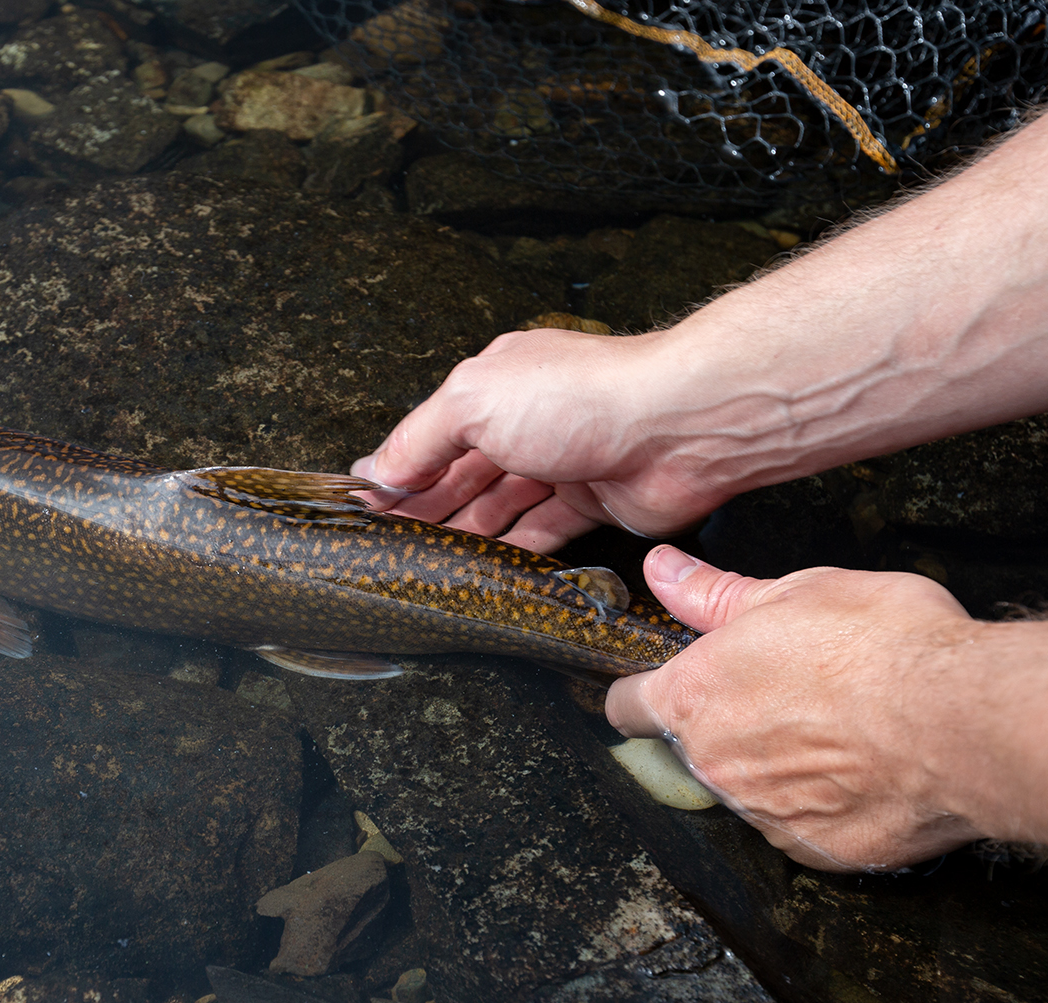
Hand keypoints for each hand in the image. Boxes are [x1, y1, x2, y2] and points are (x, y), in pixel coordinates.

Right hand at [352, 329, 733, 551]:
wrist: (679, 427)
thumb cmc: (584, 397)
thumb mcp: (473, 403)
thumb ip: (420, 439)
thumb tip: (377, 470)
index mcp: (494, 385)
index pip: (432, 435)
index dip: (399, 473)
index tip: (368, 510)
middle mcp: (528, 420)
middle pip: (463, 474)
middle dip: (426, 509)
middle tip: (391, 548)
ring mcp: (562, 462)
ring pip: (500, 506)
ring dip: (465, 535)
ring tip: (428, 567)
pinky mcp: (595, 503)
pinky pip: (543, 533)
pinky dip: (513, 552)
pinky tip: (485, 572)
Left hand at [606, 546, 986, 871]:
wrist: (962, 720)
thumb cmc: (882, 647)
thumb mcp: (794, 592)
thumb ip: (715, 593)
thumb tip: (663, 571)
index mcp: (695, 696)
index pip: (629, 708)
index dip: (641, 696)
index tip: (661, 688)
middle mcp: (717, 764)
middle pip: (698, 749)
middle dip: (731, 725)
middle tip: (789, 694)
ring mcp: (765, 815)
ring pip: (752, 789)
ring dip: (779, 766)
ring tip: (841, 728)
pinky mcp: (818, 851)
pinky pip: (805, 826)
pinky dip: (827, 804)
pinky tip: (867, 771)